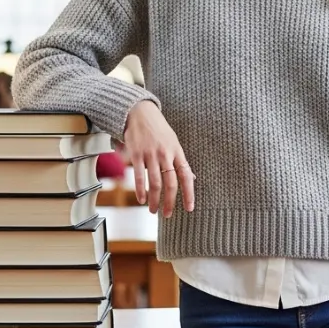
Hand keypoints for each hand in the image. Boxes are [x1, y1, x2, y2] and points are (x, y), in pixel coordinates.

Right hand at [124, 101, 194, 216]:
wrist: (140, 113)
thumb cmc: (158, 130)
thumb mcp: (174, 143)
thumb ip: (180, 161)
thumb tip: (191, 178)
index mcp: (177, 152)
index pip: (186, 176)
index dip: (189, 194)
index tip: (189, 208)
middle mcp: (166, 154)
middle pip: (171, 183)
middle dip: (170, 202)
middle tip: (167, 215)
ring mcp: (151, 154)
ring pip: (155, 183)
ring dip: (154, 200)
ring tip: (153, 211)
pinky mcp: (136, 154)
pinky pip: (140, 176)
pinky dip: (140, 190)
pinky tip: (141, 199)